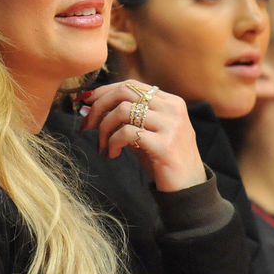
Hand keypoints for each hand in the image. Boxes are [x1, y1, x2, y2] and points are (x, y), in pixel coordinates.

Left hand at [78, 80, 205, 191]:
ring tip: (102, 145)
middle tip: (86, 126)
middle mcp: (172, 109)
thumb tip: (87, 109)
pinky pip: (127, 133)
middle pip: (124, 92)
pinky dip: (112, 142)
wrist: (188, 188)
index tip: (84, 103)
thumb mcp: (144, 134)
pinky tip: (112, 154)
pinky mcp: (165, 145)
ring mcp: (171, 125)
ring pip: (123, 110)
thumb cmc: (162, 160)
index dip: (104, 91)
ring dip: (104, 128)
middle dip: (99, 107)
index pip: (130, 85)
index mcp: (169, 102)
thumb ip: (122, 121)